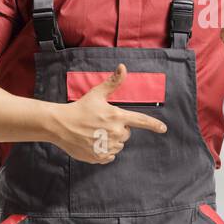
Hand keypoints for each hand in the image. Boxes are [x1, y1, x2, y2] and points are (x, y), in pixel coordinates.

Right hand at [50, 64, 166, 163]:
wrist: (60, 125)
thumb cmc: (79, 108)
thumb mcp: (97, 94)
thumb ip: (113, 82)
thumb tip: (123, 67)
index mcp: (117, 116)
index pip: (141, 121)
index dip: (154, 125)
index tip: (163, 129)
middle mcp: (115, 133)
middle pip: (126, 134)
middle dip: (118, 129)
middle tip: (101, 123)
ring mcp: (108, 146)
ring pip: (118, 145)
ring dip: (111, 140)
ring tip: (95, 132)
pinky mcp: (100, 157)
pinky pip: (110, 155)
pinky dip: (104, 150)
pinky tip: (92, 142)